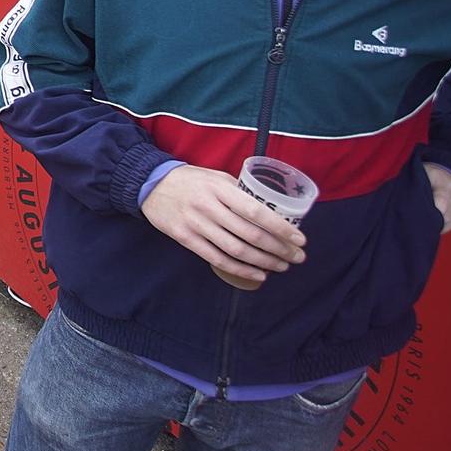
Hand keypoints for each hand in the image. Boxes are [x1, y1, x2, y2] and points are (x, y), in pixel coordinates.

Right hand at [141, 165, 306, 287]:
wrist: (150, 184)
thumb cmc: (191, 180)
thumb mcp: (216, 177)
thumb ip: (239, 192)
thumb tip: (269, 211)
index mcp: (220, 188)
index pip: (256, 211)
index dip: (280, 228)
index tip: (300, 239)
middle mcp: (209, 207)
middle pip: (250, 234)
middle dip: (279, 249)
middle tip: (297, 257)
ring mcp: (196, 224)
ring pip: (236, 250)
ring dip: (264, 261)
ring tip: (281, 266)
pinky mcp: (185, 239)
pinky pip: (218, 259)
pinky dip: (241, 269)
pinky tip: (258, 274)